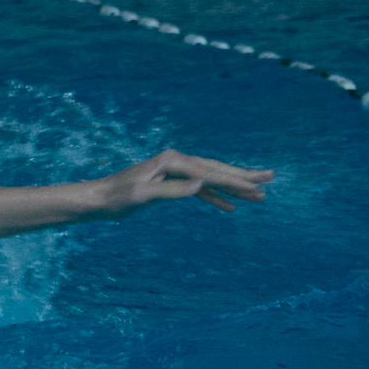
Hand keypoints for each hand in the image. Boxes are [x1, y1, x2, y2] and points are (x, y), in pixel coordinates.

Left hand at [94, 149, 272, 215]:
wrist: (98, 200)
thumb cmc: (117, 197)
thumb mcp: (144, 196)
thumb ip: (172, 191)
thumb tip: (201, 185)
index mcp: (171, 161)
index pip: (209, 172)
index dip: (234, 180)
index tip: (256, 187)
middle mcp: (175, 161)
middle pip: (215, 169)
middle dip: (243, 176)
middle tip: (270, 178)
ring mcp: (174, 171)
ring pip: (211, 178)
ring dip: (233, 187)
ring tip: (259, 195)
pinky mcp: (170, 183)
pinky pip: (198, 189)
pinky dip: (215, 197)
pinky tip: (230, 207)